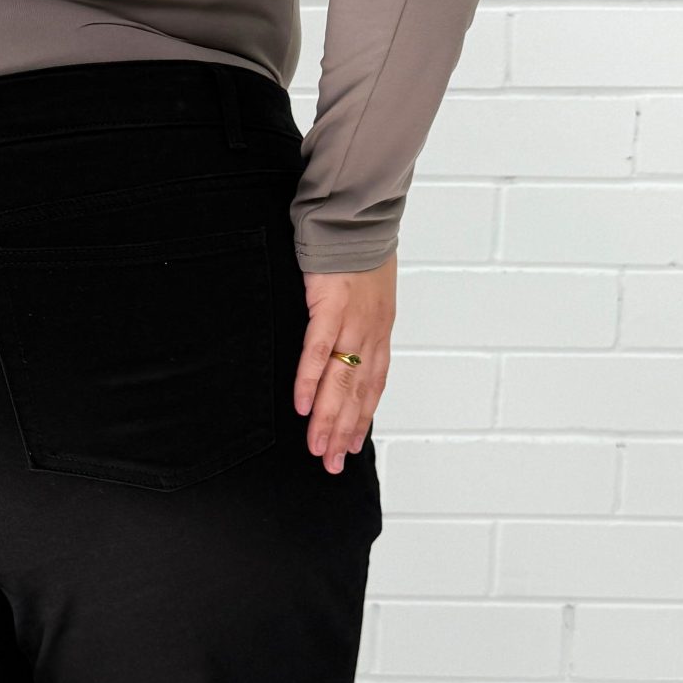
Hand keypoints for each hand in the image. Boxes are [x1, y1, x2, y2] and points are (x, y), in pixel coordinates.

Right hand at [294, 255, 395, 473]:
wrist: (358, 217)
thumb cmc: (359, 252)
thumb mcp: (368, 294)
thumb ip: (358, 323)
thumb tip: (346, 348)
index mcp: (379, 332)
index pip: (373, 386)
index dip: (362, 419)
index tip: (351, 447)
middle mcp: (371, 333)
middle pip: (358, 393)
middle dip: (344, 432)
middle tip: (331, 464)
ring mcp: (352, 321)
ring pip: (341, 380)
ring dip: (329, 418)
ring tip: (318, 448)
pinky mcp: (330, 306)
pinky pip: (319, 350)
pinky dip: (311, 380)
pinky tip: (303, 405)